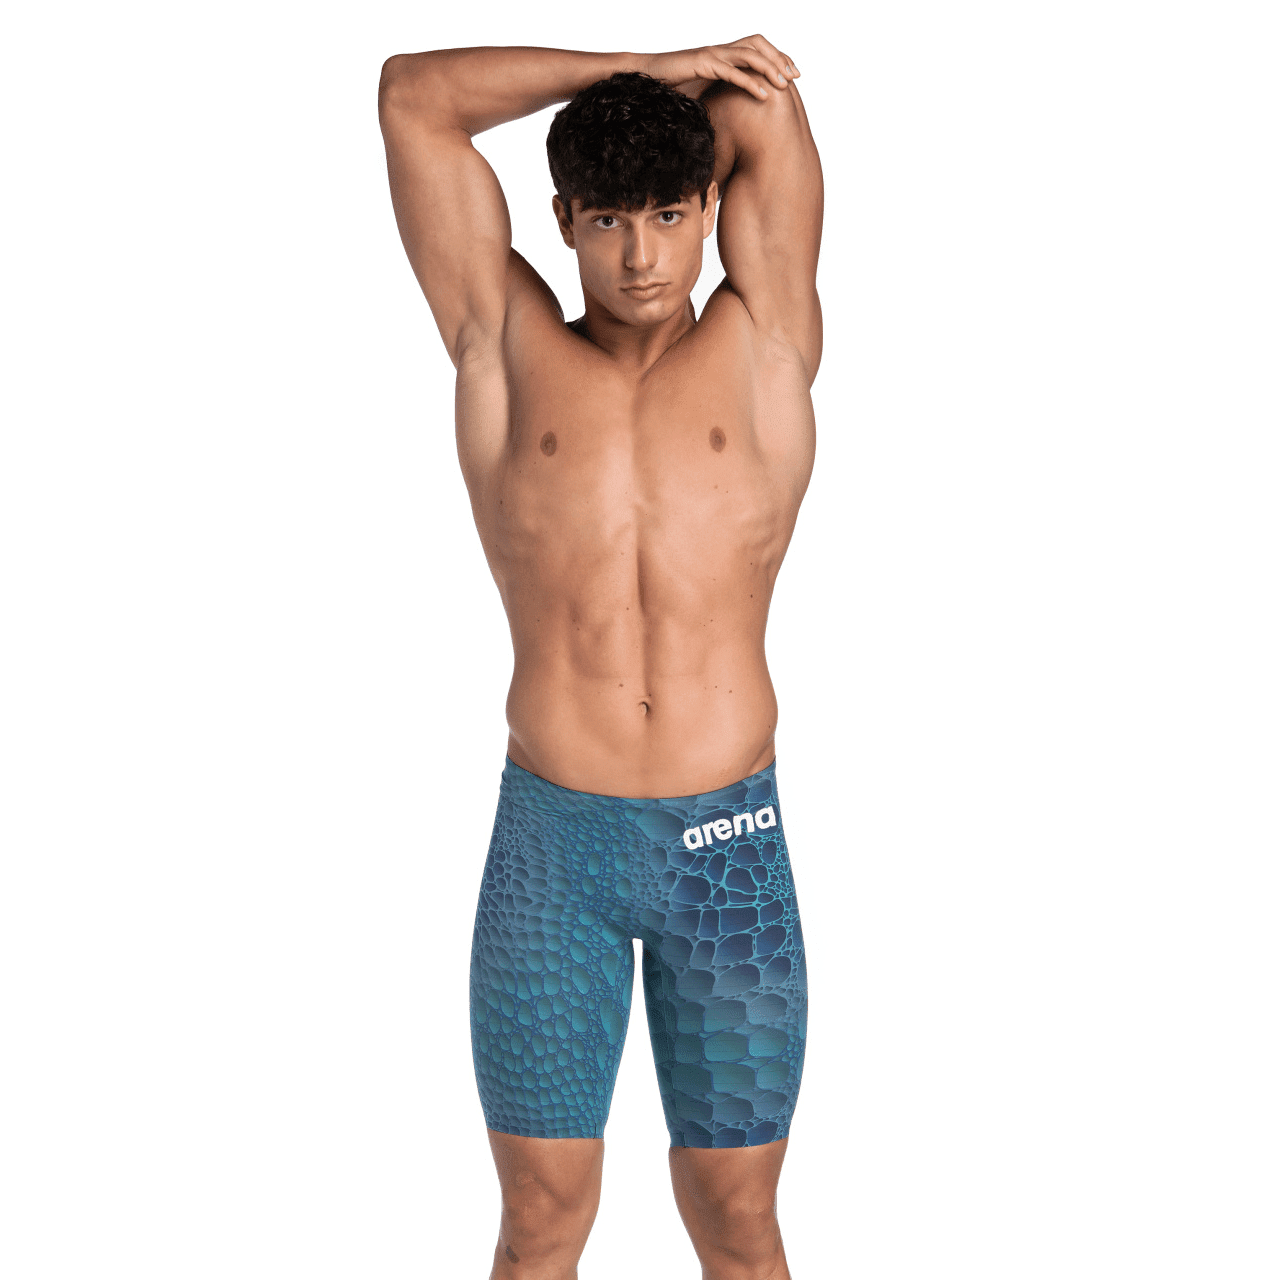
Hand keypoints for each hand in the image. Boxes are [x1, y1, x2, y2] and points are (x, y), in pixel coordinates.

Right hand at [646, 36, 799, 100]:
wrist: (645, 78)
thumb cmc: (670, 88)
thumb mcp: (701, 94)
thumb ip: (718, 97)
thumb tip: (732, 118)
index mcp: (722, 55)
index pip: (756, 48)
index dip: (776, 57)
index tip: (792, 74)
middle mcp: (720, 50)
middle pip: (758, 45)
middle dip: (779, 59)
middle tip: (795, 76)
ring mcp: (712, 55)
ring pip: (749, 55)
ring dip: (769, 68)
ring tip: (784, 84)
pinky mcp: (702, 63)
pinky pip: (731, 71)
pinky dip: (749, 82)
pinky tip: (763, 94)